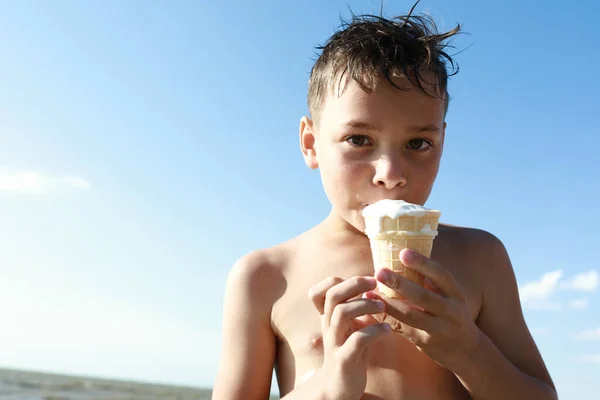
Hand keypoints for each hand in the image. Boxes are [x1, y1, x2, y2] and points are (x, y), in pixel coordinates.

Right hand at [308, 276, 390, 399]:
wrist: (338, 387)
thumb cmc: (349, 351)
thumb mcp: (351, 327)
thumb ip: (358, 308)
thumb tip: (377, 287)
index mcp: (328, 316)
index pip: (321, 290)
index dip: (342, 280)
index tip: (367, 280)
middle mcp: (328, 326)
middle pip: (333, 295)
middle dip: (355, 284)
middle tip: (375, 283)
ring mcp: (334, 342)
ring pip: (342, 313)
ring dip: (365, 305)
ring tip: (383, 306)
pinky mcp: (344, 359)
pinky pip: (357, 340)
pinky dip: (374, 331)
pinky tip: (386, 328)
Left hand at [366, 249, 481, 371]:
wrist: (467, 350)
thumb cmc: (452, 314)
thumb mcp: (450, 297)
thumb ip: (432, 283)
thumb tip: (403, 258)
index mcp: (456, 294)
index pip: (441, 275)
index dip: (422, 263)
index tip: (403, 252)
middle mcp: (451, 311)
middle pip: (423, 296)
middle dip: (400, 283)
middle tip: (379, 271)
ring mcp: (439, 329)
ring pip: (410, 315)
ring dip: (388, 303)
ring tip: (370, 292)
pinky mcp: (426, 343)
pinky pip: (403, 329)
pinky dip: (387, 318)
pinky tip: (373, 310)